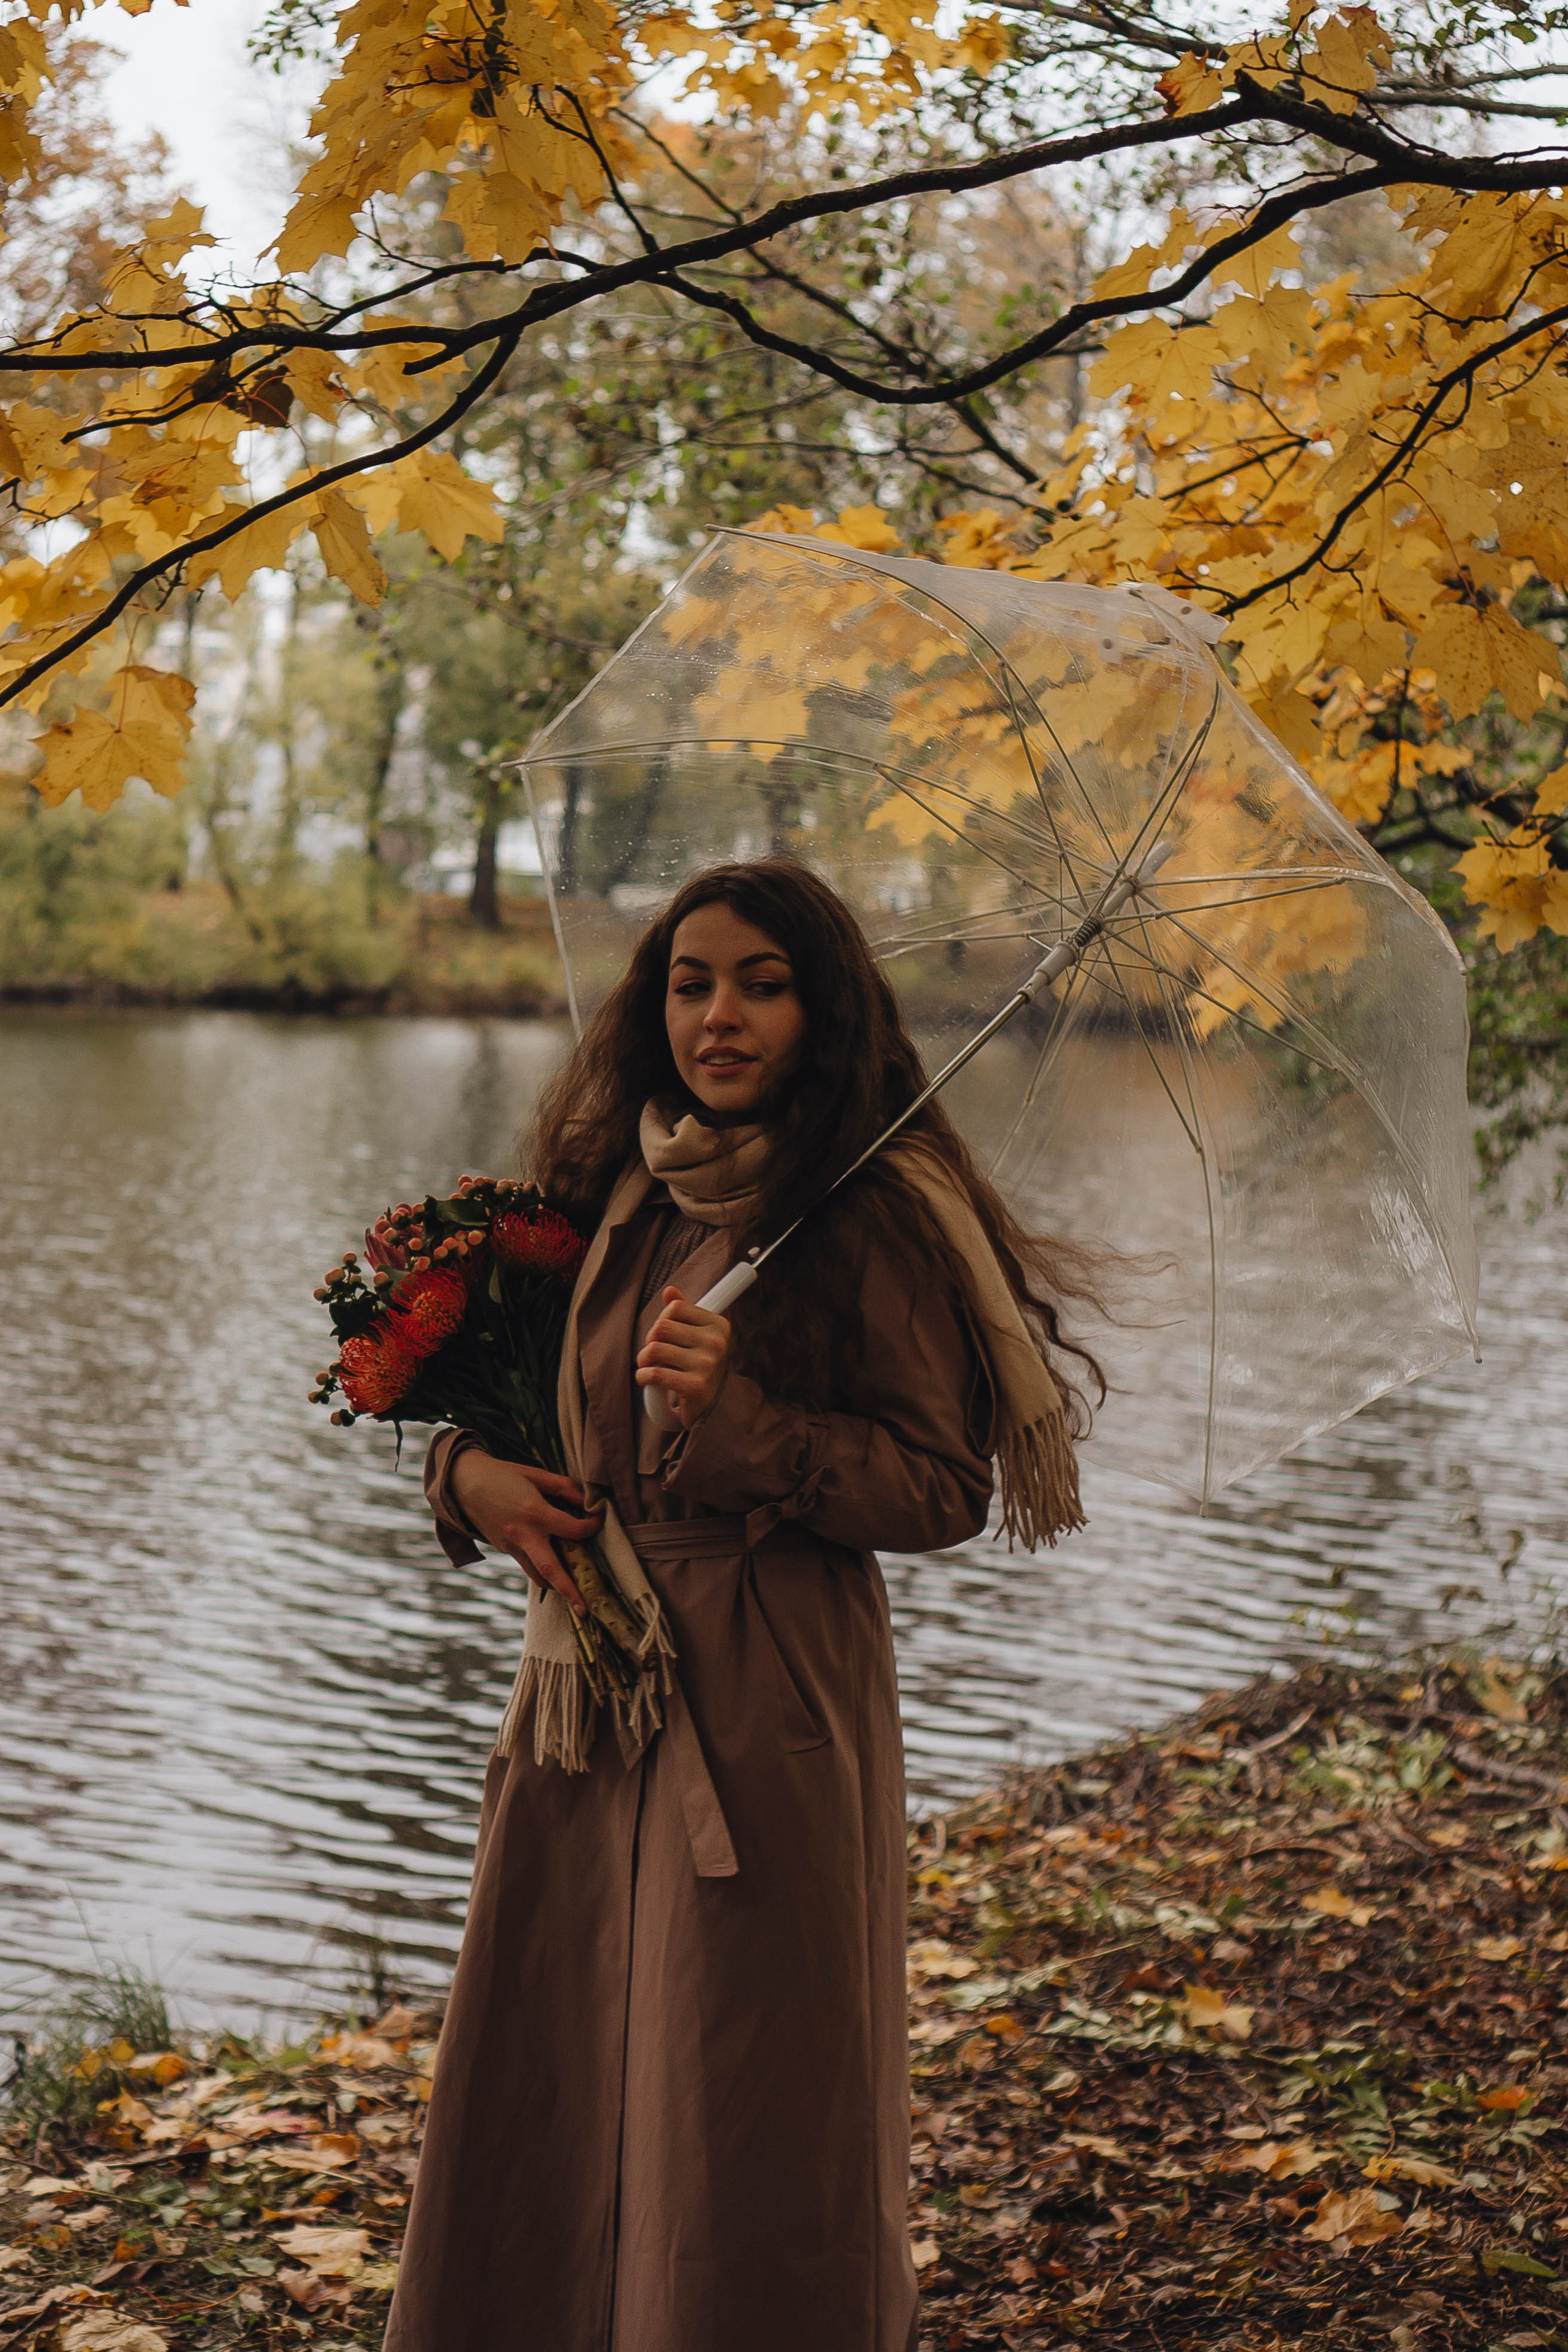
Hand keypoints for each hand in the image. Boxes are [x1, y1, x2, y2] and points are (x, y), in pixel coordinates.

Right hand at [449, 1449, 601, 1615]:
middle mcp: (522, 1534)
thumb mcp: (535, 1474)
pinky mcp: (503, 1550)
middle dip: (569, 1591)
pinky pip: (526, 1565)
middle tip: (585, 1610)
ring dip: (555, 1586)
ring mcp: (511, 1546)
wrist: (463, 1483)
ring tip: (573, 1595)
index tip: (599, 1522)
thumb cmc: (502, 1475)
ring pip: (536, 1575)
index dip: (591, 1527)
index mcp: (534, 1512)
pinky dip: (541, 1570)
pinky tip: (553, 1568)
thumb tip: (586, 1501)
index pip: (572, 1530)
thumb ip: (563, 1487)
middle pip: (550, 1569)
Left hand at [634, 1286, 731, 1430]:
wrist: (711, 1406)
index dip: (662, 1319)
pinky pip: (654, 1373)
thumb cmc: (699, 1365)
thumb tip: (669, 1290)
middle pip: (661, 1327)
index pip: (675, 1308)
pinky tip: (646, 1379)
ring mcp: (707, 1365)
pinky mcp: (695, 1386)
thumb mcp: (696, 1335)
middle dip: (650, 1340)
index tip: (664, 1334)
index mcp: (718, 1325)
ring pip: (654, 1349)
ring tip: (649, 1366)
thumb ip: (684, 1312)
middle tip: (653, 1353)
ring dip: (643, 1360)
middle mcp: (717, 1343)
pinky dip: (643, 1376)